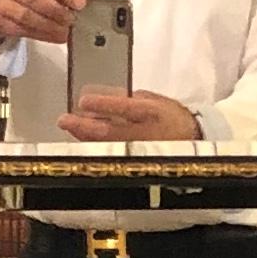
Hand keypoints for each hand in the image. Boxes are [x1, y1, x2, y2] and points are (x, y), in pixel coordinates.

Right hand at [0, 0, 83, 46]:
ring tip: (65, 32)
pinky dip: (41, 35)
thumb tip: (74, 3)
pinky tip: (55, 37)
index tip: (80, 4)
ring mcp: (1, 4)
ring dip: (49, 26)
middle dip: (55, 11)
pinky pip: (22, 30)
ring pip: (27, 17)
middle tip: (71, 20)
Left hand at [59, 89, 201, 143]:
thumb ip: (128, 98)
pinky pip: (110, 154)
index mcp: (151, 113)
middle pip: (110, 132)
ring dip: (84, 137)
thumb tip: (102, 96)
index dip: (102, 105)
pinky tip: (82, 139)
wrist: (191, 140)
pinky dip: (94, 146)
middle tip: (65, 120)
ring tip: (70, 126)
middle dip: (84, 127)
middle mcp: (144, 134)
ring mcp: (138, 151)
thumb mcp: (153, 100)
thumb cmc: (171, 117)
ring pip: (106, 146)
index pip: (124, 108)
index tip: (83, 101)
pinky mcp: (134, 161)